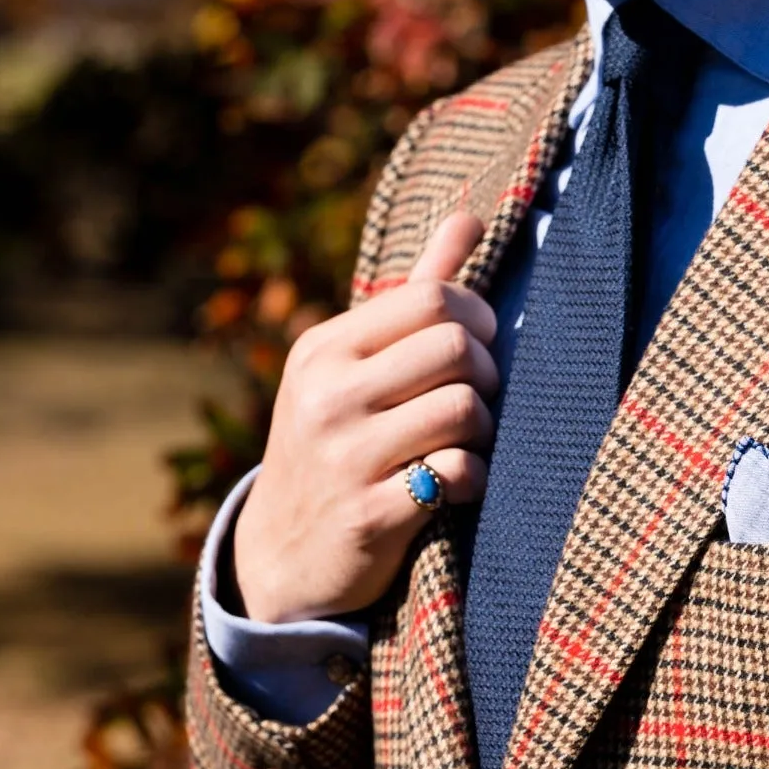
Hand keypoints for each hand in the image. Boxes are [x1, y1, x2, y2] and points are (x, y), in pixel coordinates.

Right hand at [234, 213, 494, 623]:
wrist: (283, 554)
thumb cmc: (337, 439)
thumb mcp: (353, 364)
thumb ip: (416, 290)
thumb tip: (471, 214)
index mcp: (323, 349)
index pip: (433, 298)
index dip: (476, 319)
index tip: (472, 347)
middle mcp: (326, 397)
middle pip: (457, 350)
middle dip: (485, 374)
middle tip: (474, 398)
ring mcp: (346, 458)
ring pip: (465, 410)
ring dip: (484, 430)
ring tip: (465, 442)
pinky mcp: (371, 516)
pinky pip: (458, 474)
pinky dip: (473, 479)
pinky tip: (455, 485)